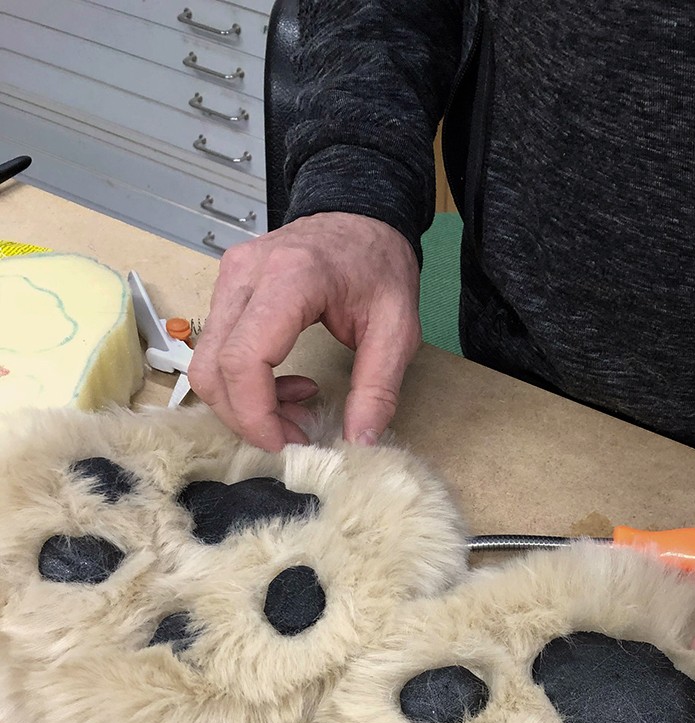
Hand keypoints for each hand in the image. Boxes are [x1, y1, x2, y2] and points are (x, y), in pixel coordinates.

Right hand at [188, 212, 421, 450]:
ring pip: (206, 363)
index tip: (286, 443)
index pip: (244, 359)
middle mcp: (247, 273)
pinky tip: (285, 385)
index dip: (255, 415)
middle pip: (213, 368)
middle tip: (293, 436)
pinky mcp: (226, 288)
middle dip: (246, 418)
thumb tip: (359, 443)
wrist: (360, 216)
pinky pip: (216, 349)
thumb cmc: (379, 265)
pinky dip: (242, 383)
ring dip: (242, 403)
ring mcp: (229, 277)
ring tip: (294, 409)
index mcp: (292, 278)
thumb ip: (379, 388)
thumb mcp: (398, 330)